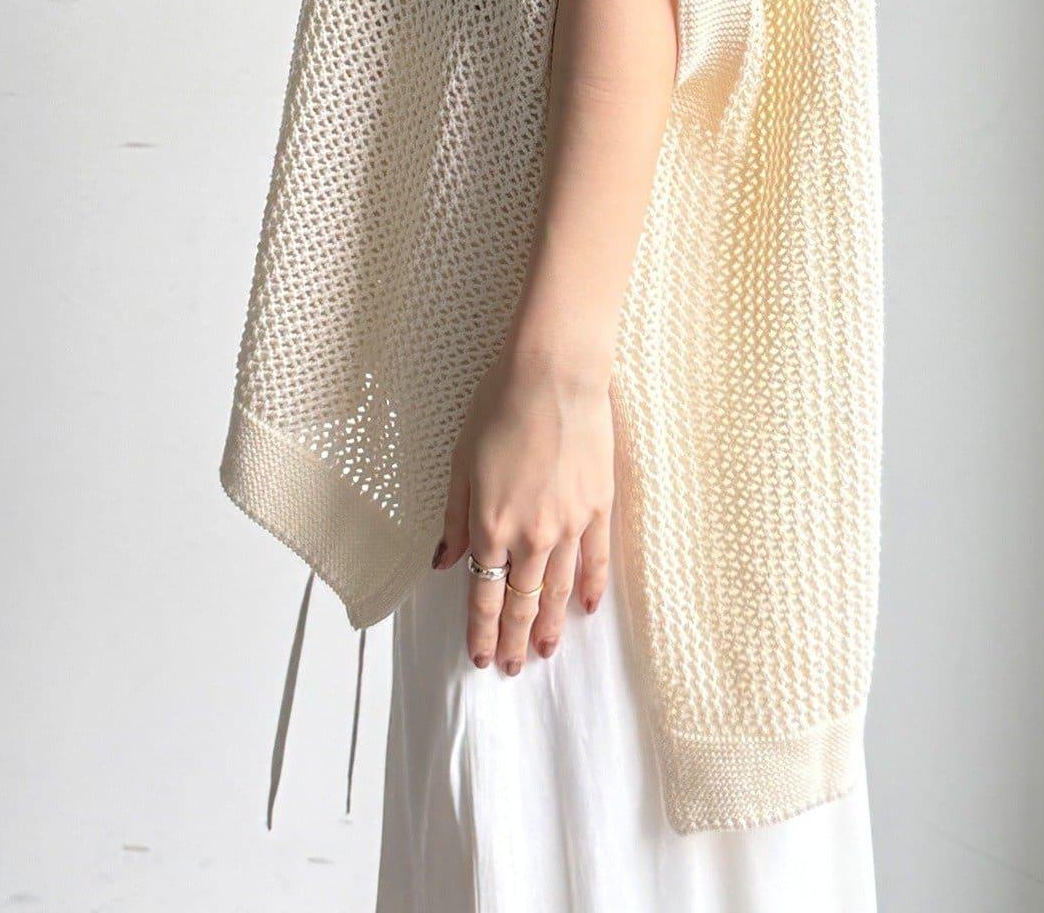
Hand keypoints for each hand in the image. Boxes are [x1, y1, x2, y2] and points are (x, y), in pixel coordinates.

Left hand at [433, 343, 613, 673]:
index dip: (481, 631)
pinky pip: (596, 558)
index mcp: (491, 525)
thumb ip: (455, 518)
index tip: (480, 658)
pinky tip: (588, 609)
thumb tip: (444, 561)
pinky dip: (591, 587)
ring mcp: (570, 523)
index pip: (484, 594)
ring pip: (560, 589)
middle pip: (522, 601)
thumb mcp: (461, 461)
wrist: (554, 373)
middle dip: (514, 639)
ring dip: (553, 625)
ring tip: (548, 652)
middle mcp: (532, 534)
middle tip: (512, 669)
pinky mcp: (599, 505)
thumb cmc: (499, 406)